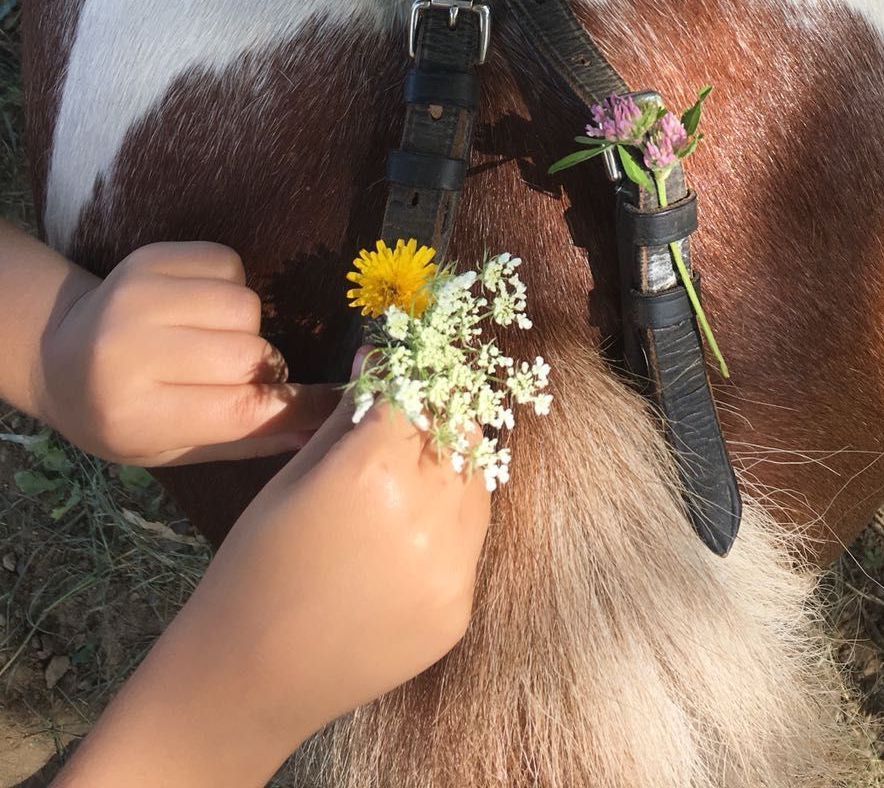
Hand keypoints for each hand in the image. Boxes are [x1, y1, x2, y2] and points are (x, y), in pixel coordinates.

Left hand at [36, 242, 338, 465]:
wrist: (57, 355)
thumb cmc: (122, 414)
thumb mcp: (172, 449)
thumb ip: (246, 440)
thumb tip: (320, 426)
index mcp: (132, 413)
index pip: (237, 408)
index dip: (292, 406)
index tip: (329, 404)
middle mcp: (128, 351)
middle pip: (248, 352)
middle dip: (263, 367)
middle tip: (247, 376)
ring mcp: (135, 297)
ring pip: (244, 305)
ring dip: (246, 327)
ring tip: (217, 341)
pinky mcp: (147, 258)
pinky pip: (228, 264)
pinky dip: (230, 288)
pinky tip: (202, 308)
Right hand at [180, 371, 492, 734]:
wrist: (252, 679)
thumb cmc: (255, 567)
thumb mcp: (291, 477)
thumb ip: (347, 417)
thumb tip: (378, 360)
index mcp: (373, 471)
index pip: (418, 393)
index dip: (413, 376)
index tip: (407, 370)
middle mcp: (425, 514)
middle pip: (459, 433)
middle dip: (440, 415)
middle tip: (417, 414)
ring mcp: (450, 567)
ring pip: (476, 484)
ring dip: (452, 466)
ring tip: (413, 473)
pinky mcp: (459, 609)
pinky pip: (470, 543)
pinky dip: (451, 524)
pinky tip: (409, 532)